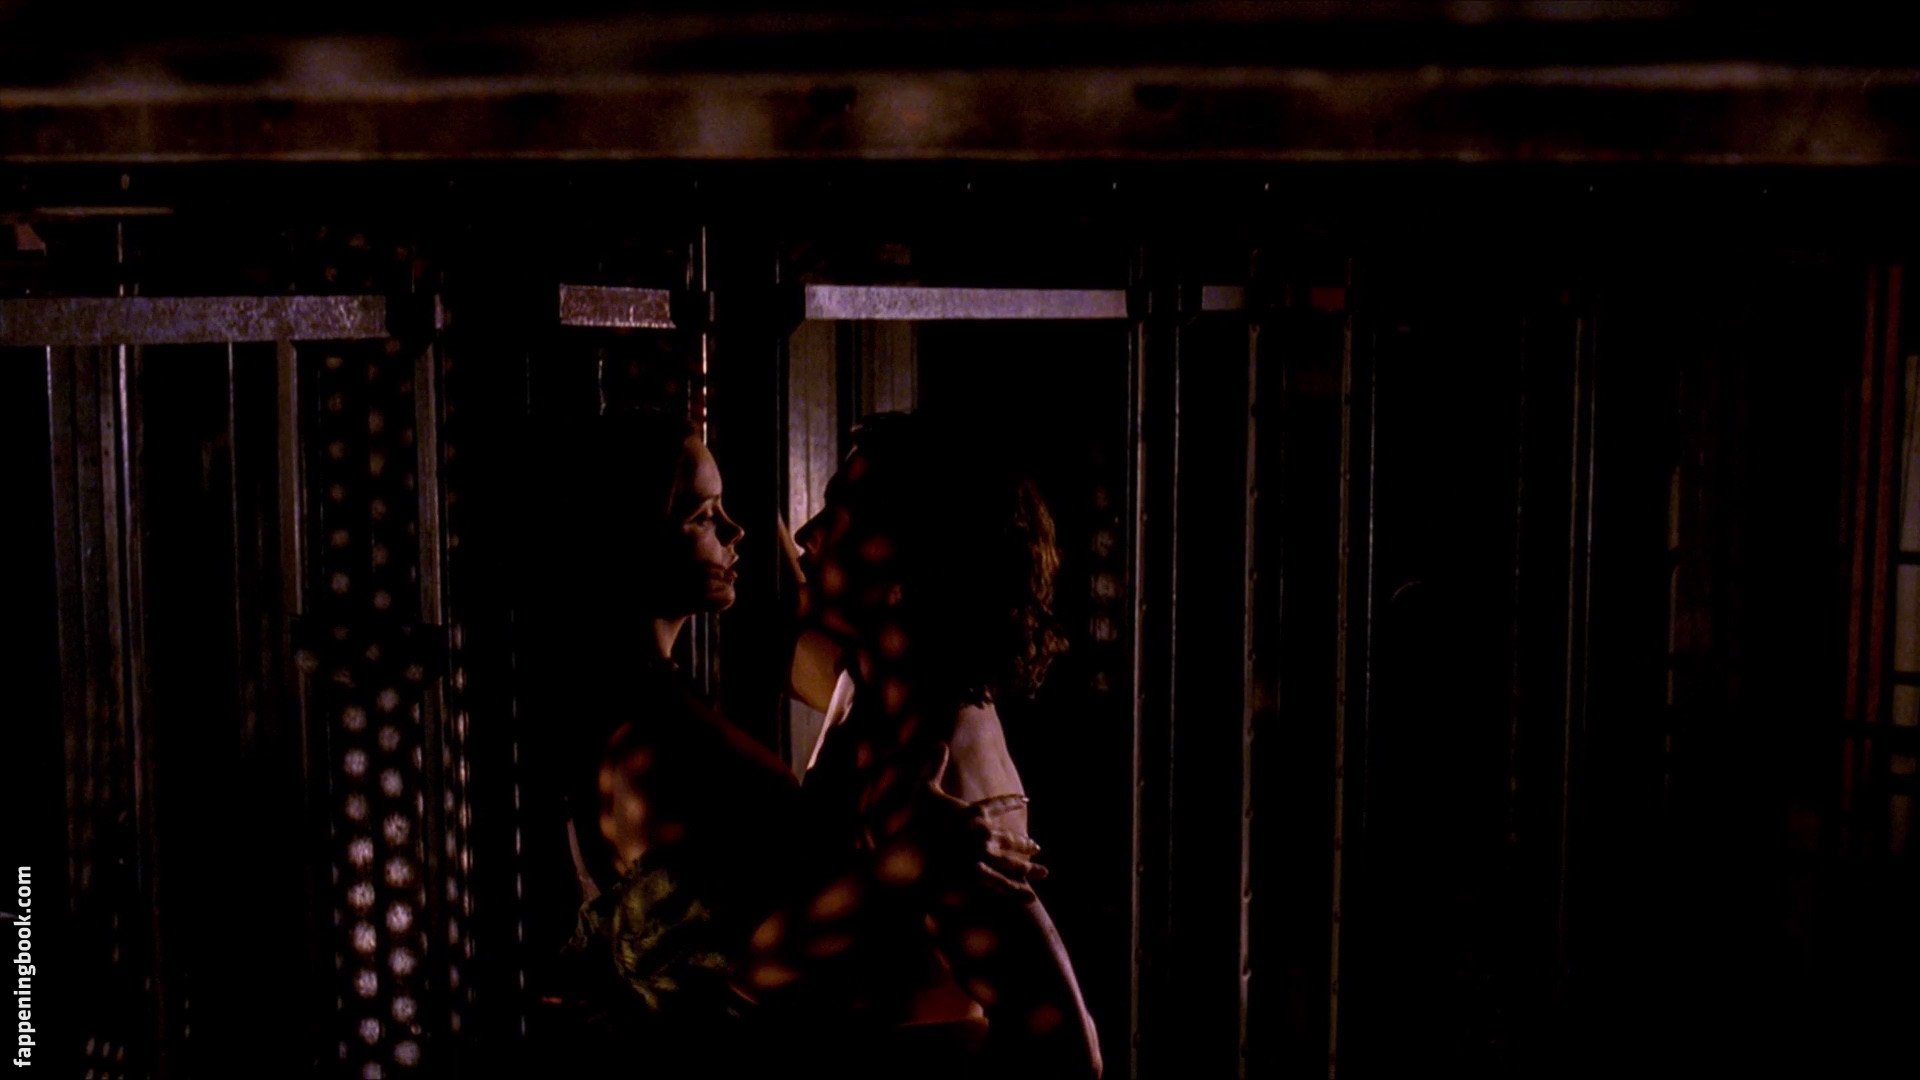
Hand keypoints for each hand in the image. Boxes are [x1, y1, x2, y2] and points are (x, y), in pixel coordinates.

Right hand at [921, 743, 1048, 898]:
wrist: (908, 852)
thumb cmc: (915, 821)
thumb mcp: (925, 789)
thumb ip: (934, 766)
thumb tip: (939, 742)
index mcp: (974, 811)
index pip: (999, 804)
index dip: (1012, 802)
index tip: (1024, 799)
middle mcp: (982, 832)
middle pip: (1010, 838)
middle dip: (1024, 844)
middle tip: (1035, 846)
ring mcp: (980, 855)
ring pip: (1011, 862)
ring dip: (1029, 867)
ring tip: (1043, 870)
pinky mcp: (975, 875)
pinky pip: (1000, 883)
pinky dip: (1016, 890)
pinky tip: (1031, 895)